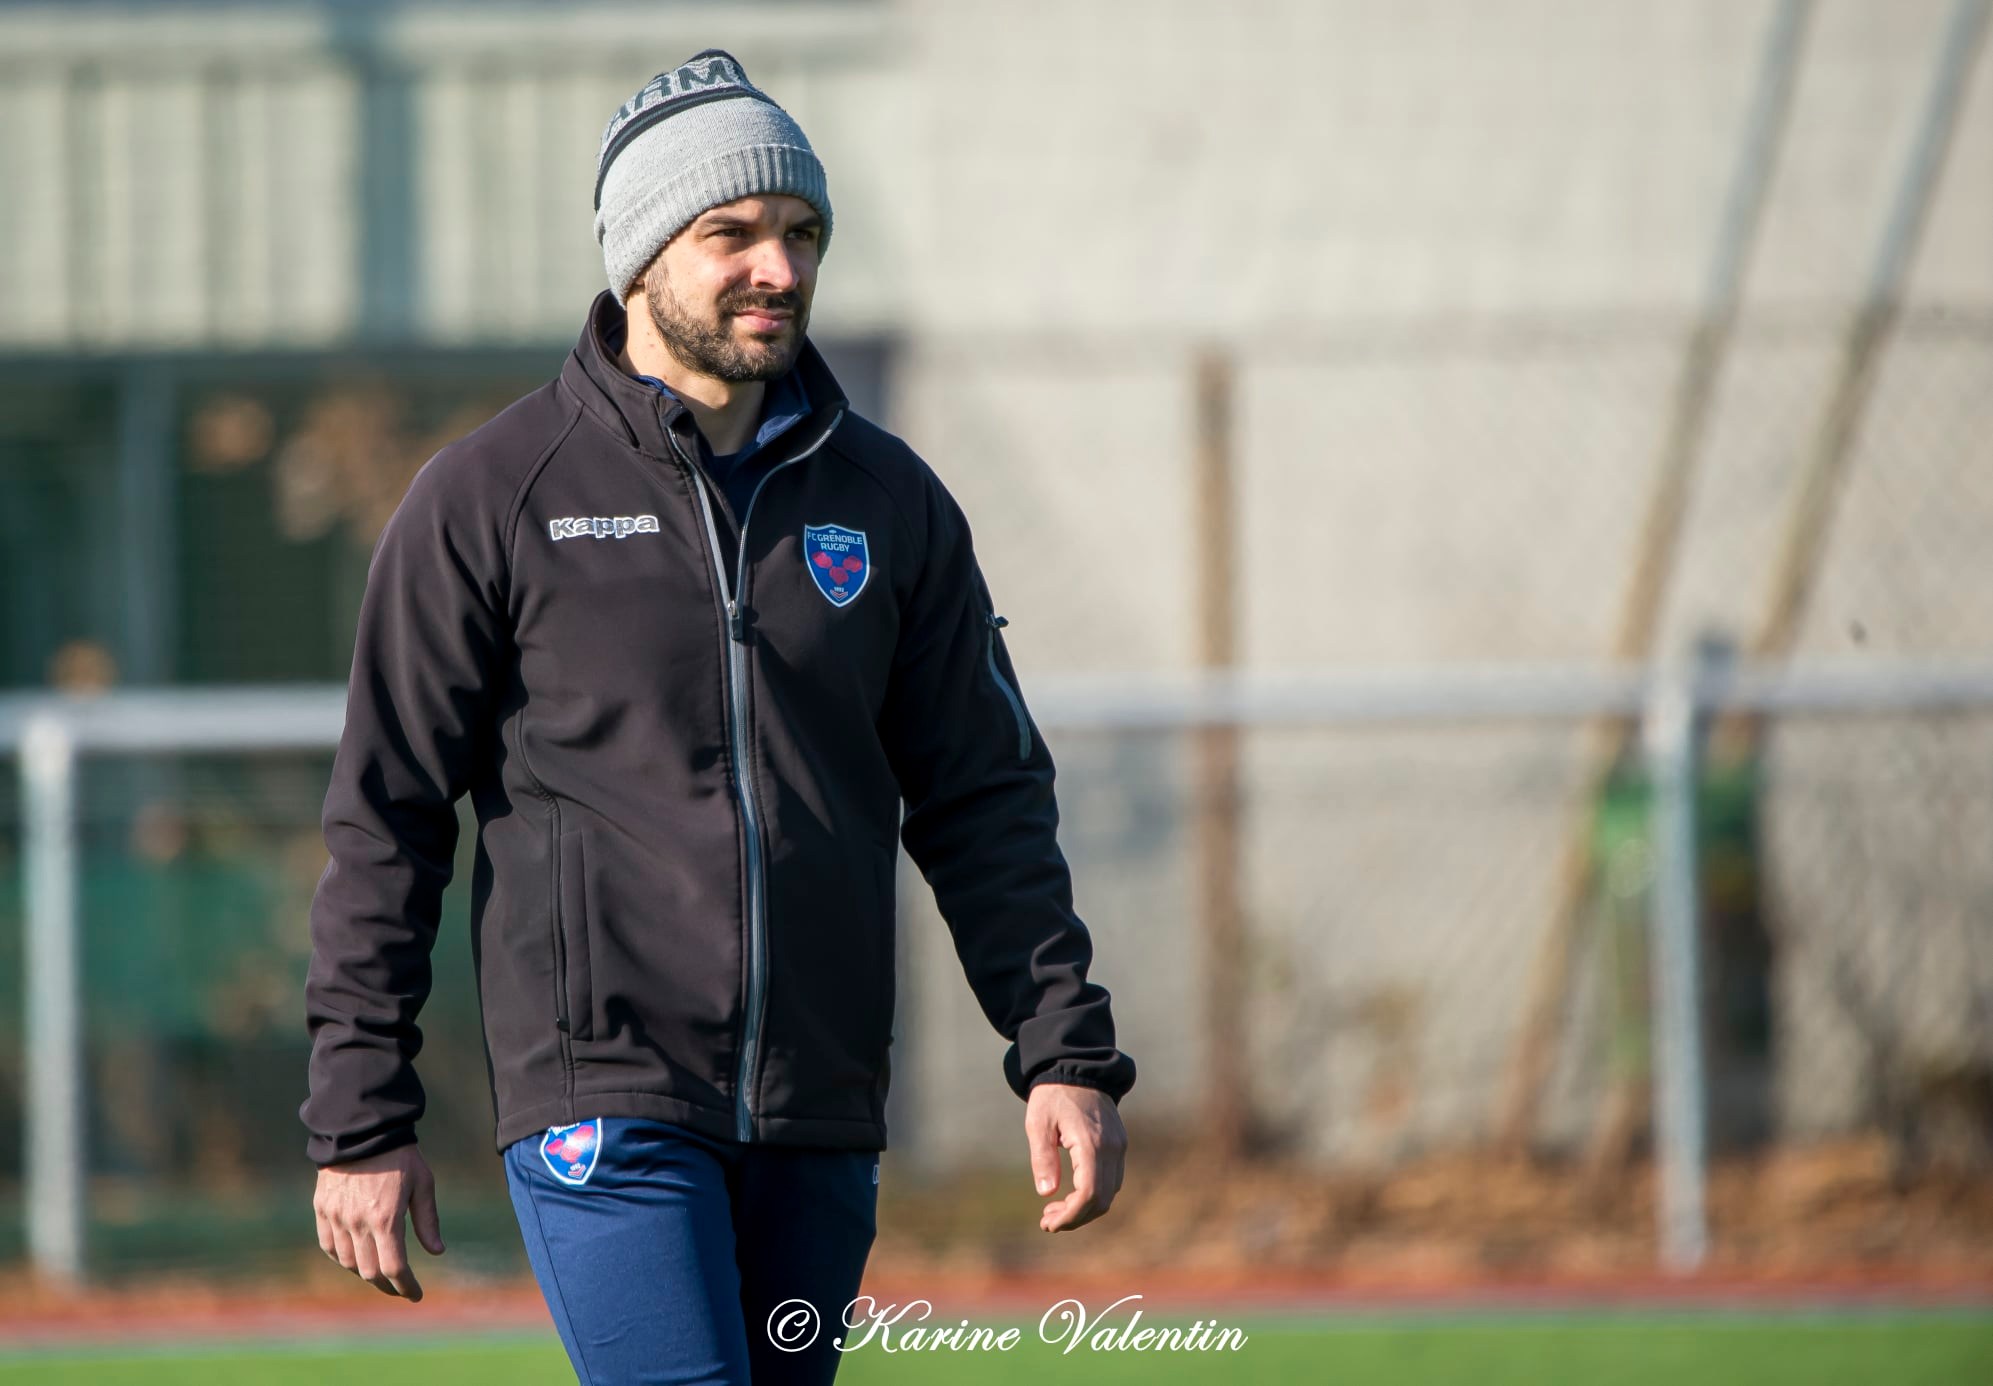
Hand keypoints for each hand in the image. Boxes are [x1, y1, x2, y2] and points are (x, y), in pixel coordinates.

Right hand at [313, 1143, 445, 1300]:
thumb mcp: (422, 1184)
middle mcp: (357, 1222)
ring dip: (365, 1273)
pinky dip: (341, 1258)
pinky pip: (328, 1245)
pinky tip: (354, 1258)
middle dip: (387, 1286)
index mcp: (385, 1218)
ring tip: (380, 1273)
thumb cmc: (399, 1156)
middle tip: (400, 1288)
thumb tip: (437, 1251)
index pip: (394, 1268)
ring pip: (347, 1262)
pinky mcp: (322, 1209)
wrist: (362, 1130)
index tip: (416, 1295)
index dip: (406, 1286)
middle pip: (370, 1271)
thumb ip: (427, 1220)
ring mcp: (336, 1217)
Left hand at [1025, 1082, 1126, 1232]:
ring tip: (1054, 1211)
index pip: (1089, 1194)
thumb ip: (1043, 1158)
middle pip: (1102, 1200)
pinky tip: (1070, 1194)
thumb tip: (1046, 1194)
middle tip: (1047, 1222)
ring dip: (1084, 1209)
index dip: (1070, 1216)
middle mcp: (1112, 1148)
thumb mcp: (1038, 1123)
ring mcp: (1119, 1146)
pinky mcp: (1118, 1144)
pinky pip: (1111, 1180)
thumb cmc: (1052, 1095)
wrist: (1077, 1067)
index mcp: (1092, 1143)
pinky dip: (1093, 1195)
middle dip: (1075, 1218)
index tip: (1048, 1223)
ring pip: (1109, 1193)